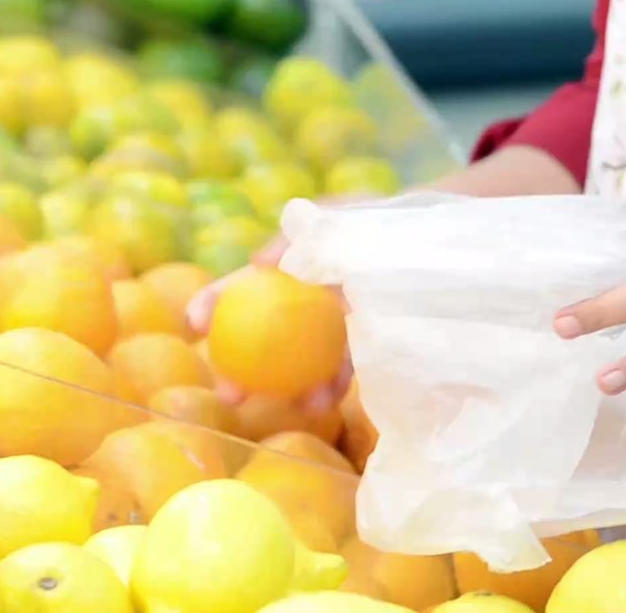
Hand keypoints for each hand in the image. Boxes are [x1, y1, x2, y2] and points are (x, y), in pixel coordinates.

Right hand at [186, 195, 374, 412]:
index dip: (214, 301)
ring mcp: (332, 319)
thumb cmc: (382, 223)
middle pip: (261, 332)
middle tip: (230, 395)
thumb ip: (301, 239)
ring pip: (299, 357)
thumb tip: (257, 263)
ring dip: (289, 384)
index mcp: (291, 264)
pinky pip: (339, 363)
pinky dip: (332, 381)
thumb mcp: (341, 219)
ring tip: (295, 406)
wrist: (431, 244)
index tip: (194, 325)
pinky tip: (327, 397)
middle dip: (239, 366)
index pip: (242, 285)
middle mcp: (305, 294)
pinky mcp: (363, 337)